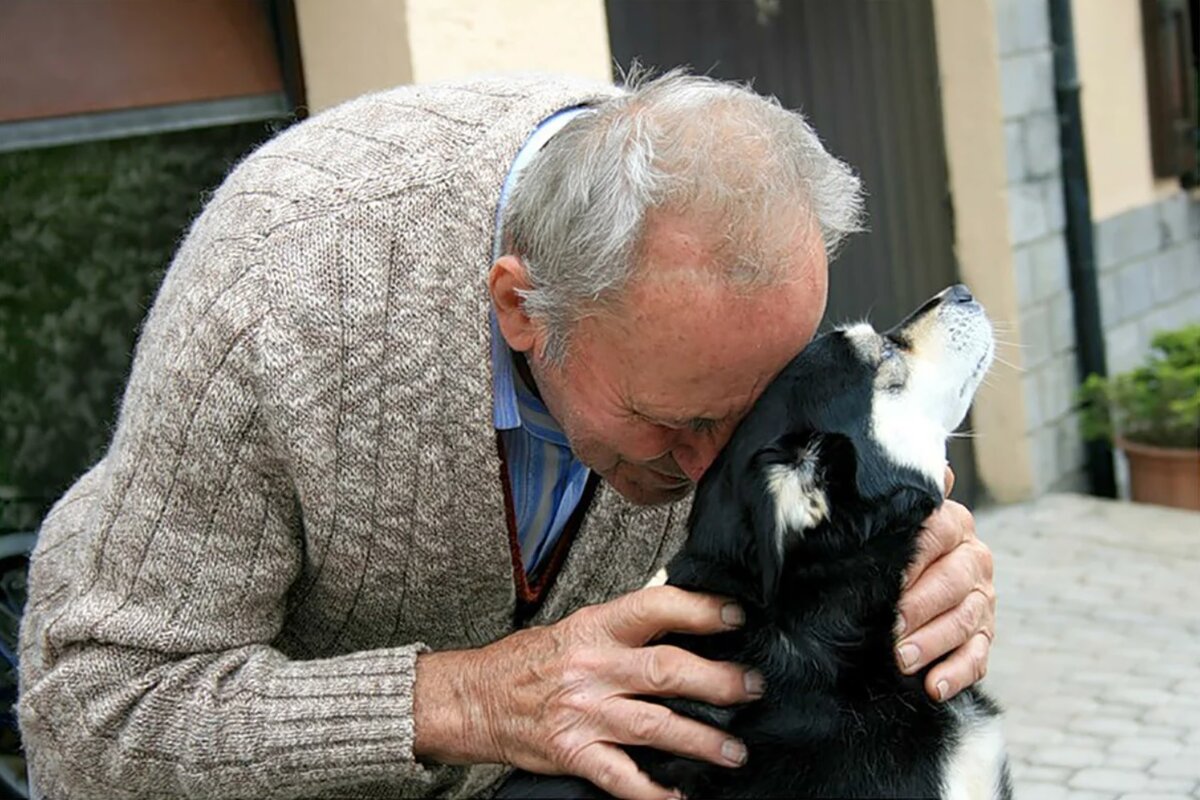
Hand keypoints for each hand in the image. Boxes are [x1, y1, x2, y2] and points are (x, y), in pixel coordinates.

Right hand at [413, 587, 762, 799]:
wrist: (473, 698)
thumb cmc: (527, 662)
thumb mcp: (575, 629)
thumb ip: (624, 629)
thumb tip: (682, 625)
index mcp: (594, 628)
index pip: (655, 607)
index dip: (699, 610)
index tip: (735, 615)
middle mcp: (593, 668)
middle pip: (665, 671)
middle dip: (716, 682)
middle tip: (752, 687)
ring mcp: (584, 713)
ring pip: (654, 726)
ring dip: (701, 741)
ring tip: (735, 752)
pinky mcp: (574, 752)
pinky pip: (622, 778)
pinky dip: (654, 793)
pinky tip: (682, 799)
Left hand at [893, 467, 995, 701]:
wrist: (909, 576)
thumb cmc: (891, 545)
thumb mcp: (892, 519)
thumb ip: (905, 496)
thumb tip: (934, 470)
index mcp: (952, 524)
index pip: (937, 534)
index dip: (912, 560)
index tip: (887, 583)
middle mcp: (973, 559)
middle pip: (954, 582)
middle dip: (921, 608)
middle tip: (892, 629)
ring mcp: (983, 599)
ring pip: (965, 621)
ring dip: (933, 642)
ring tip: (903, 659)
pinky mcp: (984, 635)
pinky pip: (977, 657)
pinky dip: (956, 673)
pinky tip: (933, 686)